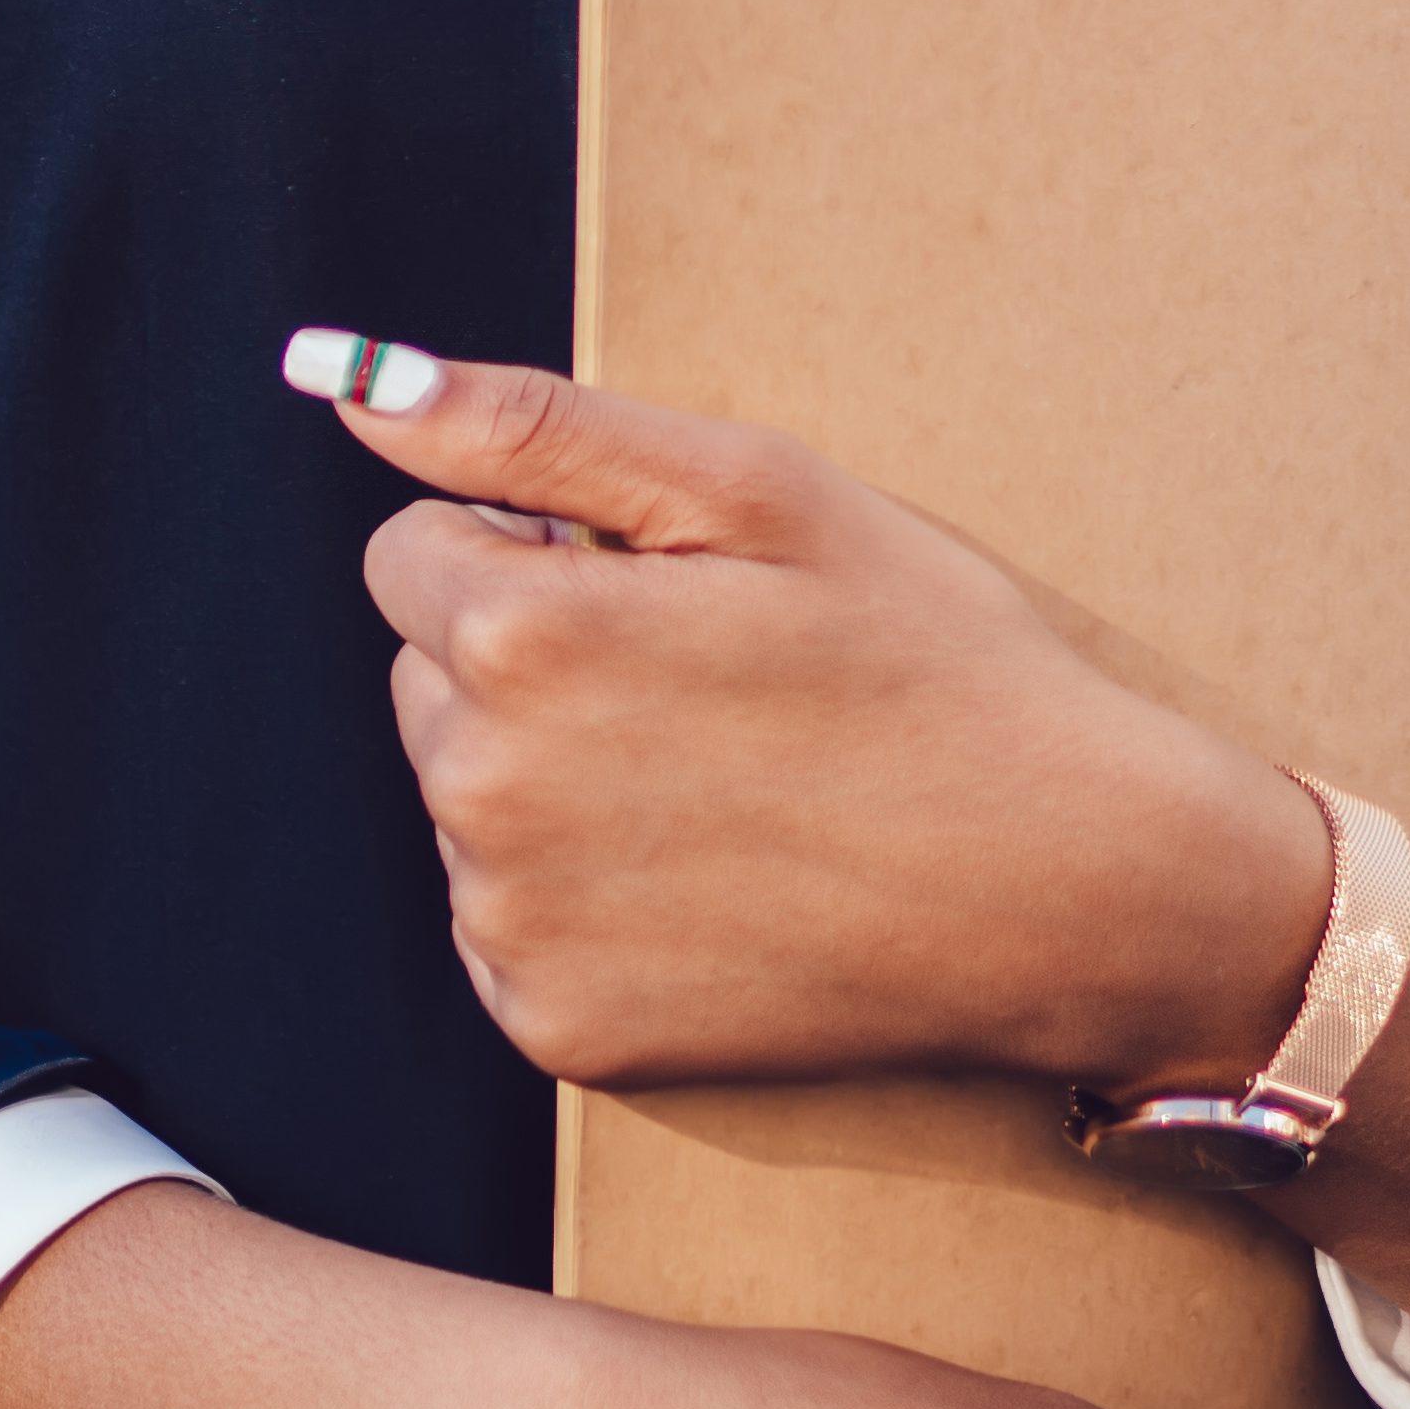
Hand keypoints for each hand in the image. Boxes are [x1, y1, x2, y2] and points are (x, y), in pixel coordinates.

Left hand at [287, 332, 1327, 1092]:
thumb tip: (343, 378)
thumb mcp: (754, 492)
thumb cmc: (930, 661)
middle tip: (710, 684)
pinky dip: (584, 899)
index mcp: (519, 636)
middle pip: (430, 680)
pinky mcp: (555, 1030)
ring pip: (468, 804)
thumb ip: (529, 427)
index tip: (665, 588)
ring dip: (555, 780)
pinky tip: (715, 879)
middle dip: (532, 664)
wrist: (1066, 886)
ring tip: (729, 783)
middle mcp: (481, 792)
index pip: (413, 551)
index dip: (537, 549)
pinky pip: (510, 925)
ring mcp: (514, 928)